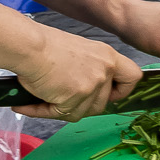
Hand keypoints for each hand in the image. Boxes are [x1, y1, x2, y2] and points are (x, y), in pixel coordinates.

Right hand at [8, 27, 144, 121]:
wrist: (29, 46)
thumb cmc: (45, 45)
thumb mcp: (80, 52)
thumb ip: (90, 69)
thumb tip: (86, 88)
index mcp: (108, 56)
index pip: (132, 77)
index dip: (122, 91)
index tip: (110, 96)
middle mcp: (105, 71)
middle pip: (102, 103)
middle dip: (82, 106)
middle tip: (61, 100)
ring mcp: (92, 85)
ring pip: (81, 112)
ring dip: (61, 110)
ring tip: (40, 99)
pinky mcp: (74, 98)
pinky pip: (59, 114)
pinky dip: (41, 112)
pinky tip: (27, 105)